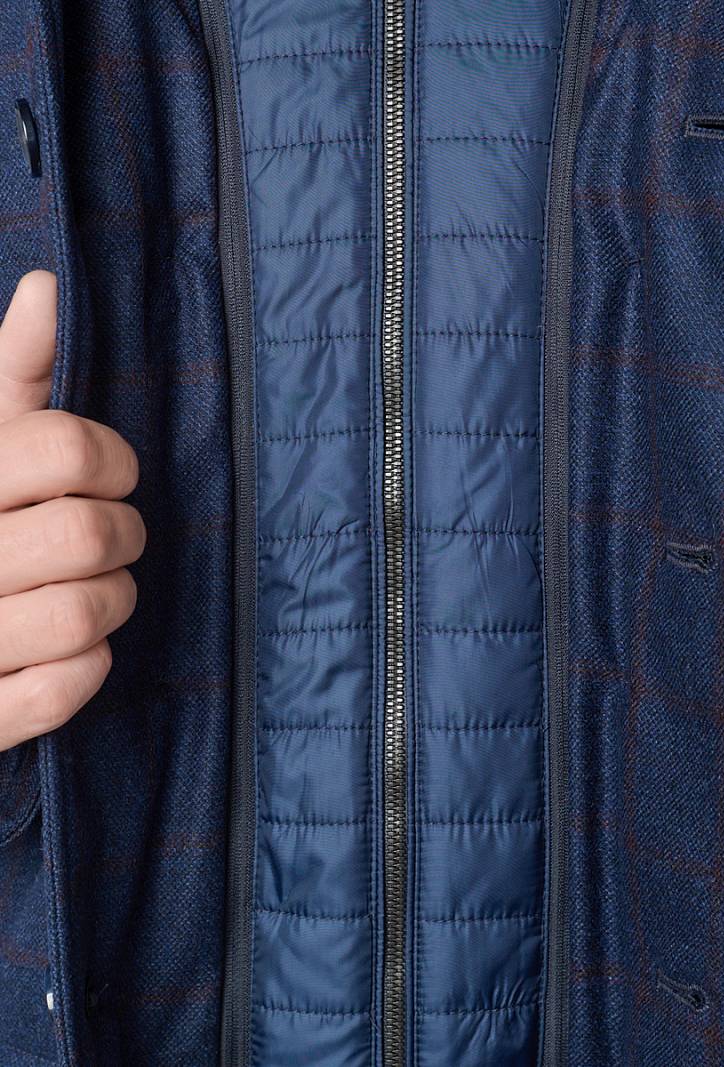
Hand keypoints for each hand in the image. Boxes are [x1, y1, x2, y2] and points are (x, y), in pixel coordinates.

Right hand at [0, 272, 144, 750]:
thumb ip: (13, 371)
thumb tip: (49, 286)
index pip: (64, 448)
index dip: (113, 459)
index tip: (113, 473)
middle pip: (90, 534)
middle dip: (124, 534)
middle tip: (112, 535)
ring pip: (84, 615)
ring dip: (112, 602)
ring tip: (92, 591)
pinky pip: (61, 691)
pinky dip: (86, 670)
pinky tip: (70, 651)